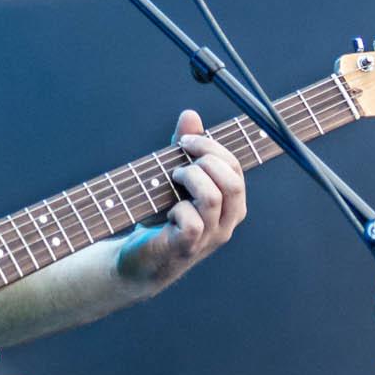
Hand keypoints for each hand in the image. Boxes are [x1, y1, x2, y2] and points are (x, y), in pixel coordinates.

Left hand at [115, 108, 247, 295]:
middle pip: (232, 180)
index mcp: (231, 204)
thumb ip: (185, 148)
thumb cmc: (160, 217)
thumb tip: (191, 115)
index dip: (212, 148)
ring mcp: (210, 238)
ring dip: (188, 178)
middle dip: (204, 159)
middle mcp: (227, 222)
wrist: (137, 259)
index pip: (236, 168)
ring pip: (213, 197)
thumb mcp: (174, 177)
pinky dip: (176, 208)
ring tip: (172, 179)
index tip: (185, 142)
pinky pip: (193, 221)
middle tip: (178, 160)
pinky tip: (166, 210)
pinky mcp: (187, 248)